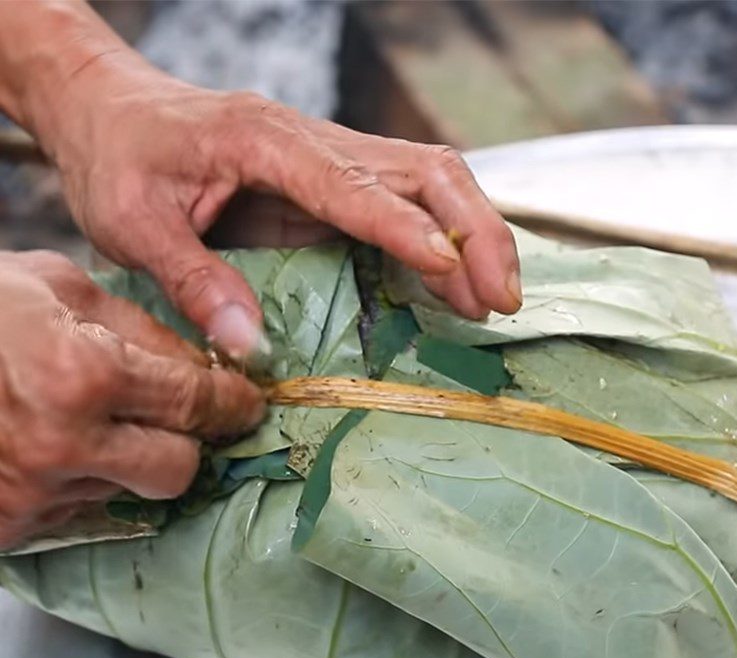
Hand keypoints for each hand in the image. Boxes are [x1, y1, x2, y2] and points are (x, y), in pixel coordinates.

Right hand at [0, 251, 263, 548]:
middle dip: (188, 442)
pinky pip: (78, 511)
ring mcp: (32, 494)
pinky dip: (81, 482)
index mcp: (84, 375)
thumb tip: (203, 361)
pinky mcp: (8, 526)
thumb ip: (138, 327)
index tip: (248, 403)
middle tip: (180, 418)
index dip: (234, 404)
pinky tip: (51, 445)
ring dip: (128, 460)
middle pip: (178, 469)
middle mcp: (64, 446)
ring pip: (129, 492)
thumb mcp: (56, 286)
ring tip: (90, 420)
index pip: (196, 403)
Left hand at [42, 58, 520, 353]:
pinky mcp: (332, 183)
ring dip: (472, 235)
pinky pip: (406, 203)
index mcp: (267, 140)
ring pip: (430, 181)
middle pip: (425, 169)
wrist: (109, 108)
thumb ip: (191, 280)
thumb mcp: (131, 223)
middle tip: (502, 298)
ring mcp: (330, 158)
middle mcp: (313, 142)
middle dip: (474, 230)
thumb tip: (250, 346)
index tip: (452, 274)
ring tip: (497, 298)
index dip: (408, 229)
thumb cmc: (117, 156)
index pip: (356, 183)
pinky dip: (443, 241)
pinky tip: (457, 283)